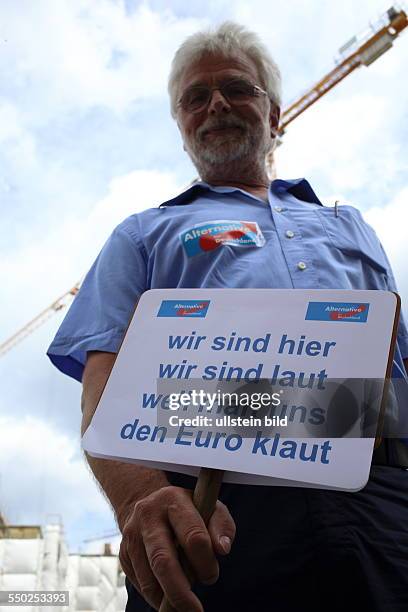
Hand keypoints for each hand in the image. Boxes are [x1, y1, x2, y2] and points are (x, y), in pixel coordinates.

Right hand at [119, 485, 235, 610]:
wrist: (151, 504)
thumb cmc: (188, 510)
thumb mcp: (209, 508)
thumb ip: (221, 526)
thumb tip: (222, 549)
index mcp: (174, 501)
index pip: (193, 536)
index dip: (206, 563)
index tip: (212, 576)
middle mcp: (148, 515)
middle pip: (163, 560)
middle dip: (180, 592)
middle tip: (195, 610)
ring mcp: (132, 535)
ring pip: (148, 577)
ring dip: (168, 597)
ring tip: (184, 603)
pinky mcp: (123, 553)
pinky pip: (140, 584)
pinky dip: (156, 595)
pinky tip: (169, 593)